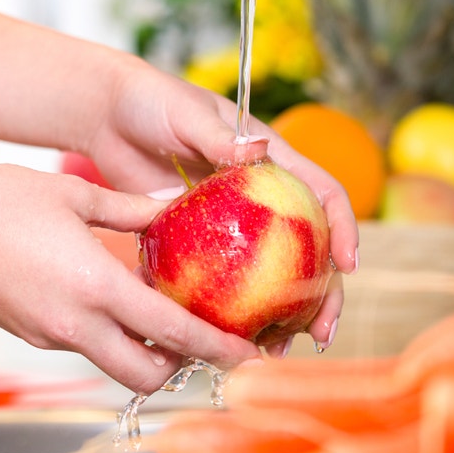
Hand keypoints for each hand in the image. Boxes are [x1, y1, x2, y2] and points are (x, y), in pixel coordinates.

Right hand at [0, 162, 261, 394]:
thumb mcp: (74, 195)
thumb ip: (130, 211)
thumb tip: (171, 208)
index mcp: (94, 286)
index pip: (173, 332)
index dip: (216, 349)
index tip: (247, 356)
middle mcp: (74, 323)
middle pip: (145, 374)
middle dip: (178, 366)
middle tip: (200, 339)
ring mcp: (48, 334)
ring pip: (112, 362)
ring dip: (141, 350)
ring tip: (156, 312)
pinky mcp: (29, 333)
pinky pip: (82, 344)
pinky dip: (105, 334)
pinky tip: (107, 297)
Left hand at [81, 64, 359, 354]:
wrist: (106, 117)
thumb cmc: (150, 102)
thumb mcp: (185, 114)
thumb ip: (218, 135)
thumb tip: (257, 149)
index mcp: (271, 160)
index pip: (321, 193)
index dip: (342, 227)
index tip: (347, 264)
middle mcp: (261, 197)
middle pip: (307, 249)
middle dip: (322, 293)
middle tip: (320, 332)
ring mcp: (233, 224)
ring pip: (270, 274)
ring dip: (281, 315)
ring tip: (278, 350)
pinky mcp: (201, 243)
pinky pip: (222, 281)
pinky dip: (230, 312)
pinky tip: (229, 342)